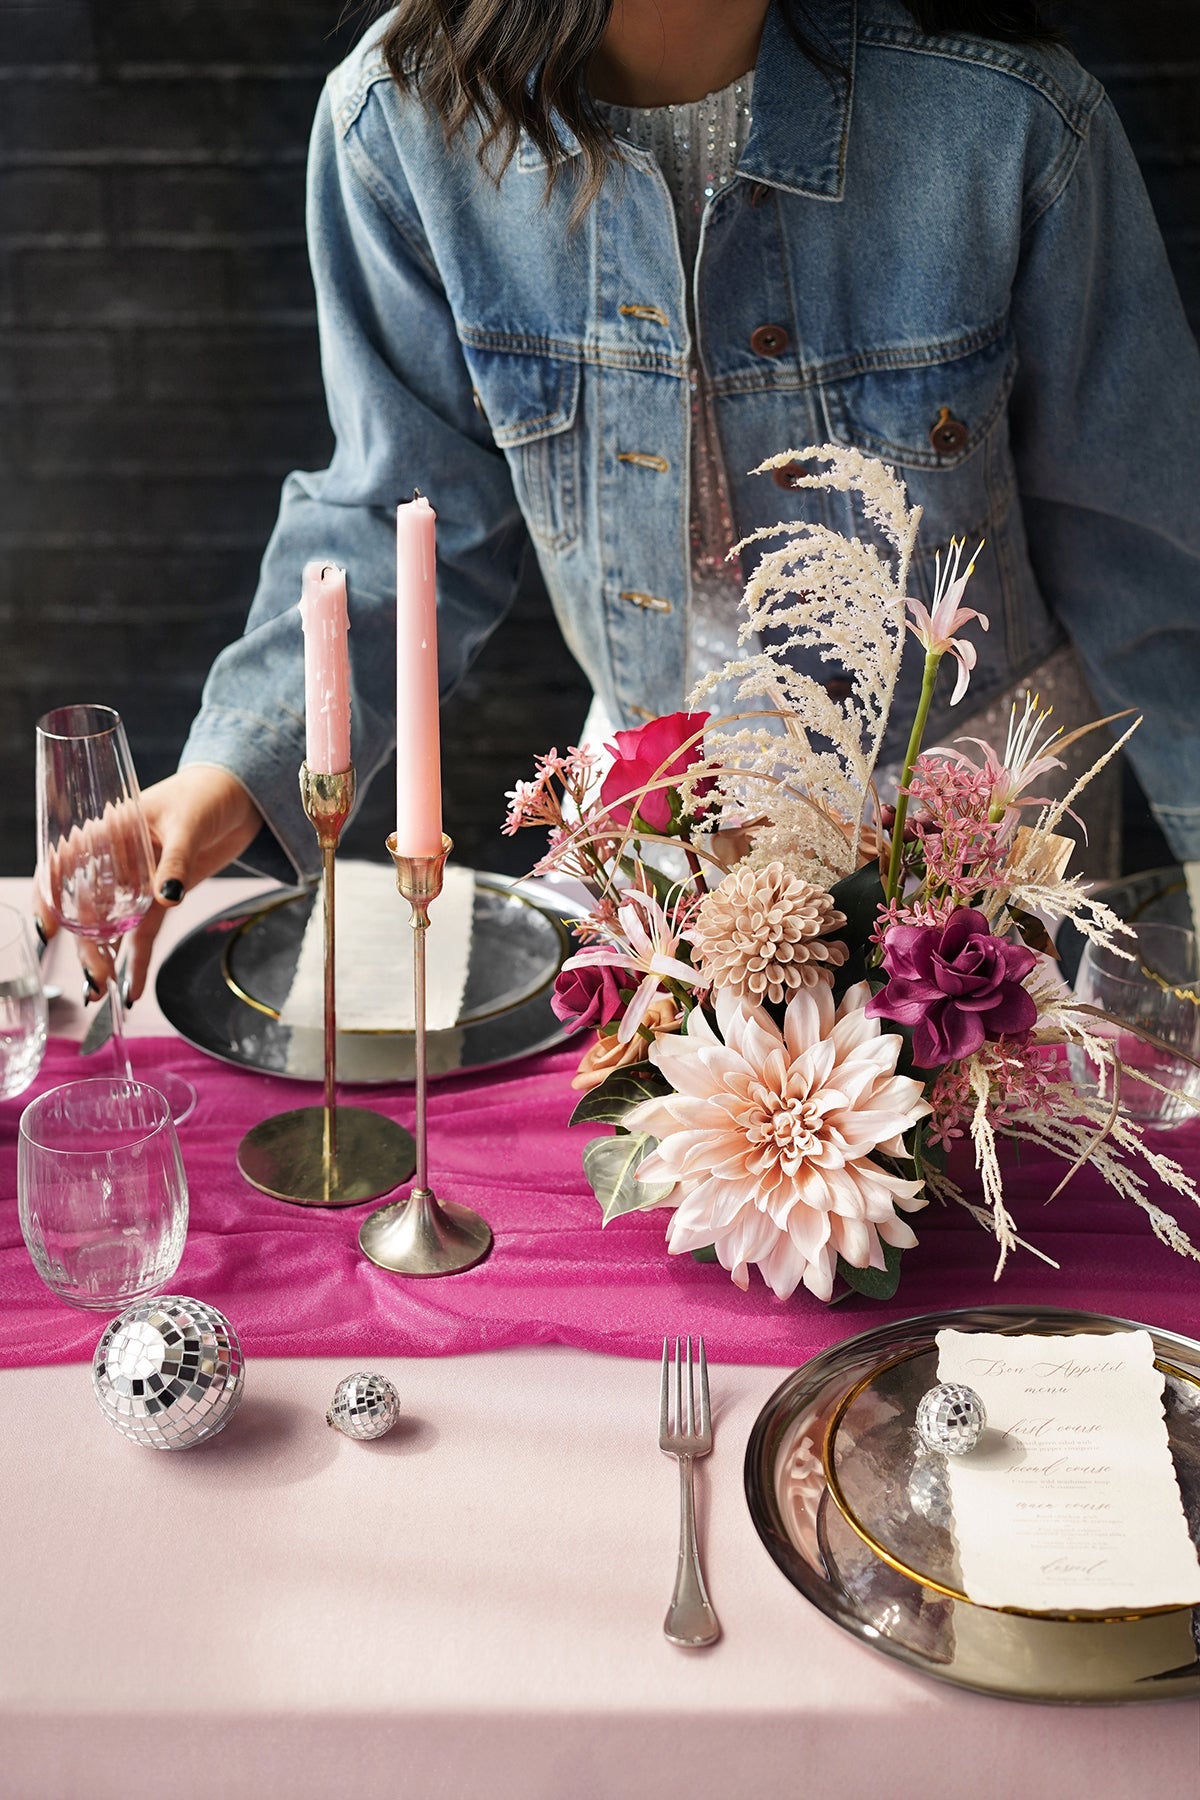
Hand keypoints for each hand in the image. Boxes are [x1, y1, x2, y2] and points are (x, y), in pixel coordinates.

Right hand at [35, 765, 263, 1003]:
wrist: (238, 796)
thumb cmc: (207, 794)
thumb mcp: (189, 822)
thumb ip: (176, 859)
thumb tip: (167, 894)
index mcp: (108, 831)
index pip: (63, 865)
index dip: (48, 896)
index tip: (48, 929)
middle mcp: (115, 860)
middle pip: (88, 906)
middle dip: (86, 944)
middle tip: (94, 977)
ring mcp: (137, 881)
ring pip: (113, 925)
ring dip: (105, 958)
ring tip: (100, 992)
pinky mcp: (162, 896)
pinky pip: (145, 932)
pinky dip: (138, 959)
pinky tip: (132, 988)